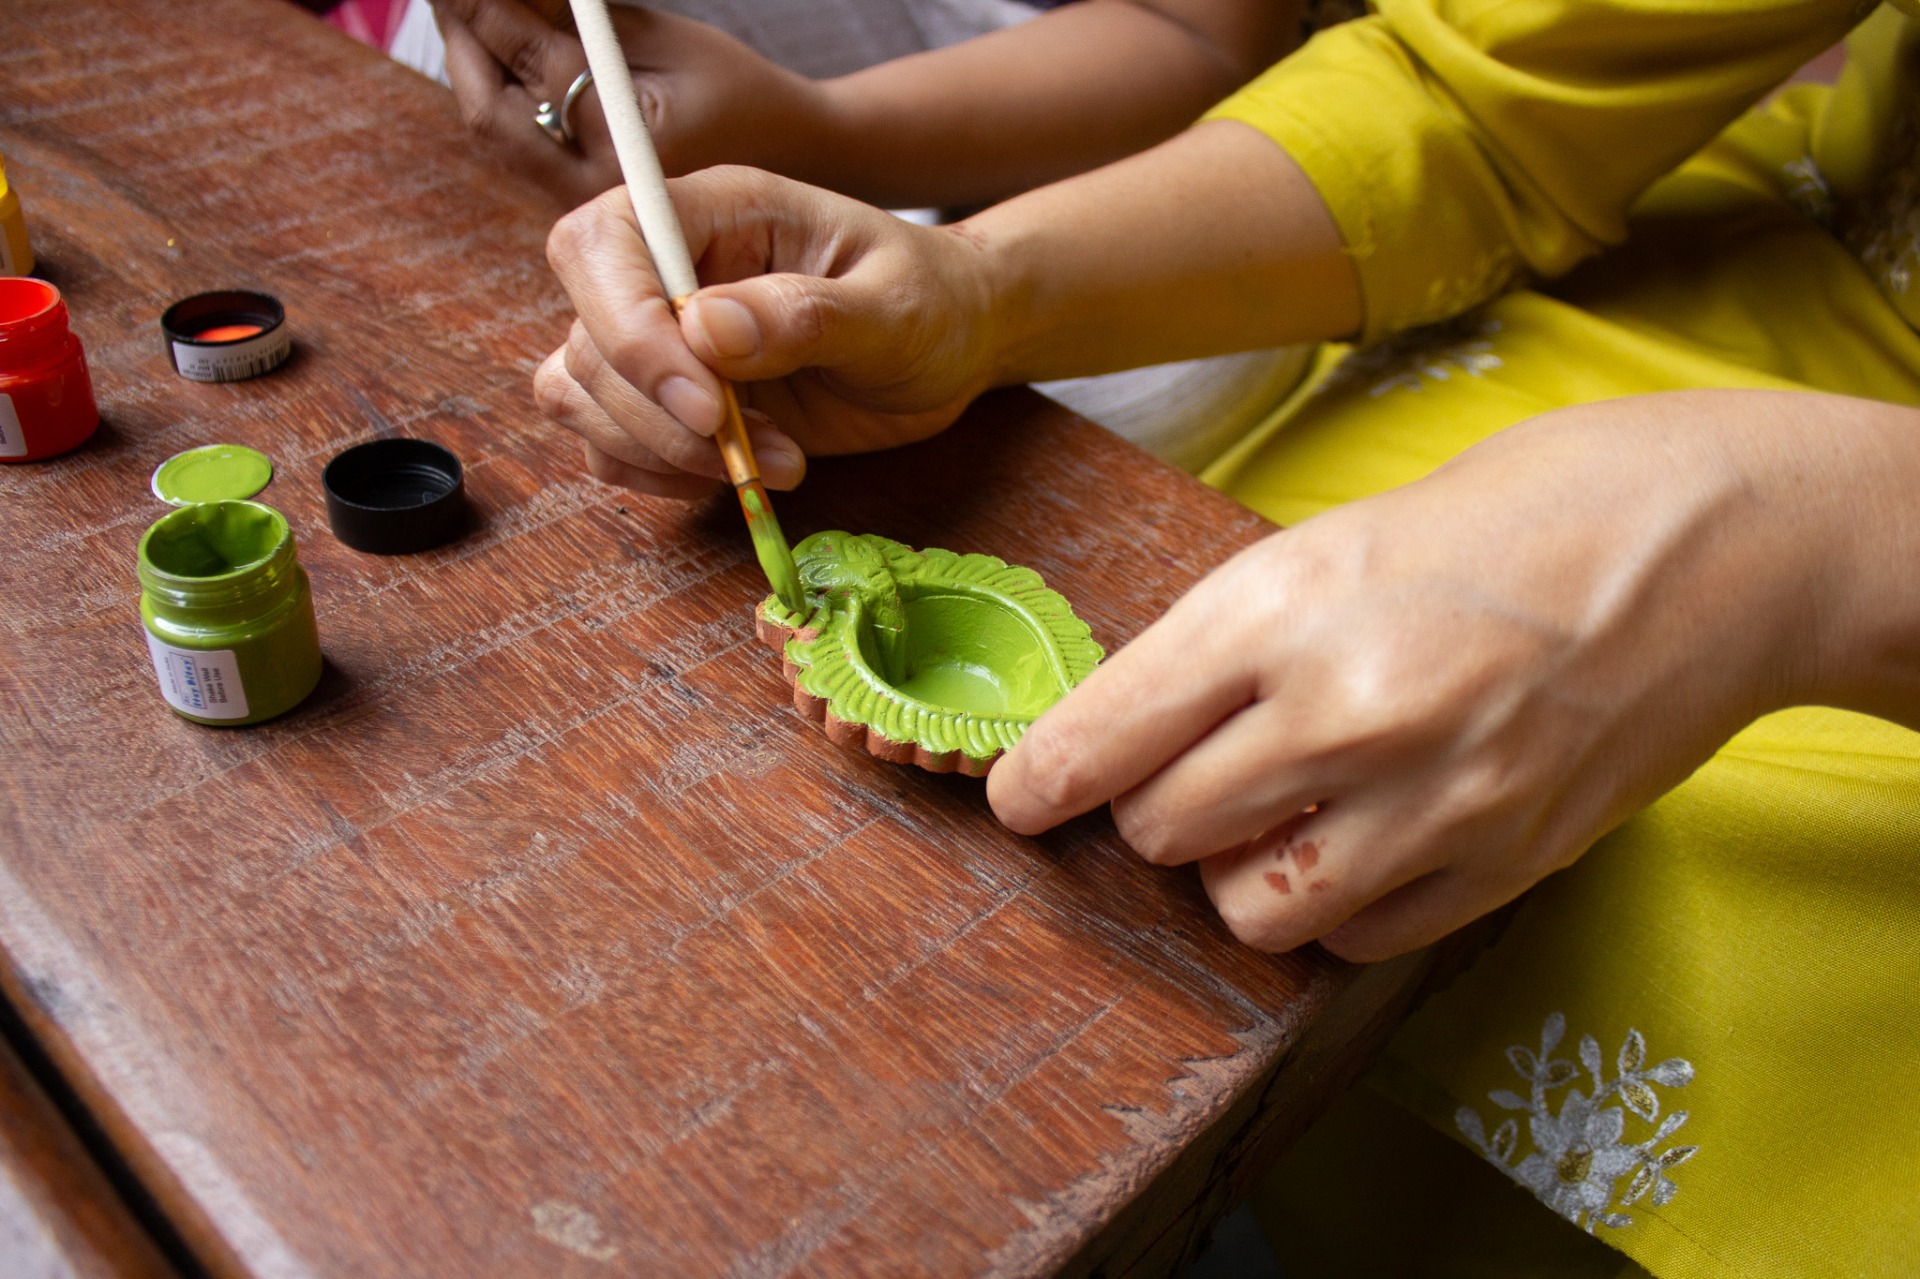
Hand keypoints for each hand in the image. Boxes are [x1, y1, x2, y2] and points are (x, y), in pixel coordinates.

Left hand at [433, 0, 828, 208]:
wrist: (789, 165)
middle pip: (491, 111)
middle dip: (461, 38)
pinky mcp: (574, 202)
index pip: (535, 60)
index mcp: (631, 148)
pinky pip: (512, 144)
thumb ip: (577, 12)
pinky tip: (490, 50)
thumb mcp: (661, 37)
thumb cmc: (737, 92)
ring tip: (461, 8)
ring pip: (492, 129)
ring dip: (468, 63)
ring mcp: (582, 203)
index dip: (484, 5)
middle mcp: (598, 189)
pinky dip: (493, 92)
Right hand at [536, 168, 1000, 496]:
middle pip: (585, 336)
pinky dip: (658, 475)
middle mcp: (670, 270)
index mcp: (716, 212)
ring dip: (659, 451)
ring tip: (775, 462)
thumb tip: (703, 327)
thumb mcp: (894, 306)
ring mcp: (663, 339)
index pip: (602, 242)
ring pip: (580, 394)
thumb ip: (804, 315)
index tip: (704, 403)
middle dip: (654, 413)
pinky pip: (610, 444)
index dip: (627, 327)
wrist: (953, 343)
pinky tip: (742, 476)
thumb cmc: (931, 302)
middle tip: (749, 448)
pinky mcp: (668, 402)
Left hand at [988, 391, 1874, 960]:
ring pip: (1246, 908)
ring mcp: (1428, 801)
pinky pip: (1354, 941)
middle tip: (1195, 773)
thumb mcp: (1332, 543)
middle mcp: (1343, 712)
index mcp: (1282, 607)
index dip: (1041, 780)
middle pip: (1159, 830)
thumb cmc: (1507, 519)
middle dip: (1152, 810)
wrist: (1701, 544)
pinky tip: (1362, 840)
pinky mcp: (1500, 864)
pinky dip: (1333, 906)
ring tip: (1282, 813)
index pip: (1107, 732)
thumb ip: (1228, 643)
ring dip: (1238, 872)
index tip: (1019, 801)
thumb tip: (1126, 729)